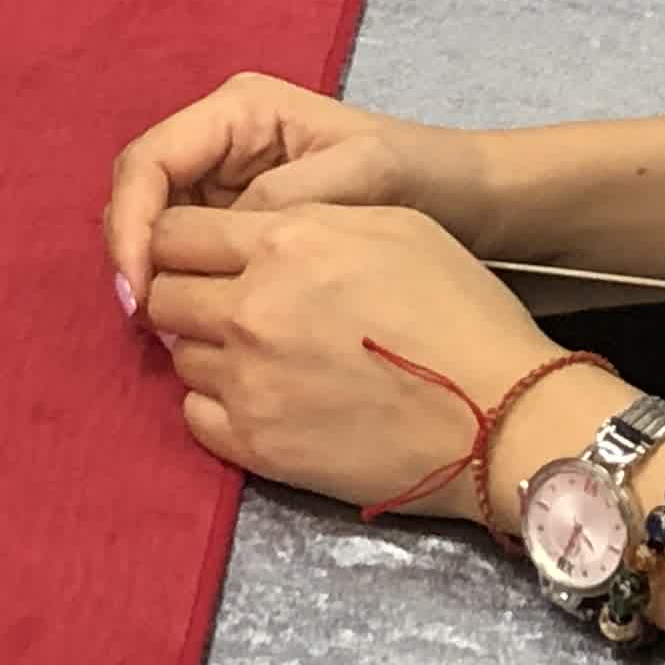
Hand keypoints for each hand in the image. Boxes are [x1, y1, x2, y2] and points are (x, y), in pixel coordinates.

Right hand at [106, 72, 493, 303]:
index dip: (132, 221)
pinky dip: (182, 288)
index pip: (150, 160)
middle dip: (133, 253)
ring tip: (168, 332)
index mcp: (239, 111)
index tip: (141, 287)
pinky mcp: (240, 225)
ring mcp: (227, 182)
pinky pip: (190, 253)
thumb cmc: (420, 175)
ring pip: (158, 226)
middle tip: (146, 321)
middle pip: (142, 193)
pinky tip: (196, 329)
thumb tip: (217, 237)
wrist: (468, 201)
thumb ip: (284, 200)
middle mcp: (221, 140)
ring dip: (153, 275)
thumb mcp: (360, 177)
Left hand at [138, 203, 565, 519]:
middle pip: (162, 292)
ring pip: (177, 353)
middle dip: (184, 291)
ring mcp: (249, 382)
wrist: (501, 417)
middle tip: (225, 304)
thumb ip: (307, 218)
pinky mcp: (257, 446)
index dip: (181, 240)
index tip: (200, 254)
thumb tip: (250, 229)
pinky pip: (194, 415)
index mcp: (284, 242)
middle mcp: (251, 309)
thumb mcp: (392, 224)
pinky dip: (217, 404)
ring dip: (205, 349)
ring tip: (257, 353)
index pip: (173, 229)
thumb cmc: (459, 311)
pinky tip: (261, 397)